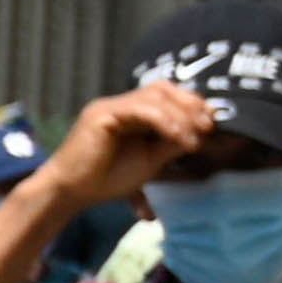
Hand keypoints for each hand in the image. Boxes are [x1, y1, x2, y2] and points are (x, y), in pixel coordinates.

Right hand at [36, 80, 217, 211]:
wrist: (70, 193)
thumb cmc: (104, 180)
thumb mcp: (150, 161)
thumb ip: (172, 145)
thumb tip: (200, 134)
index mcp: (130, 113)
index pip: (166, 96)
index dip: (191, 104)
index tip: (211, 124)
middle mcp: (119, 104)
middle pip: (162, 89)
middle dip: (190, 105)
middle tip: (207, 126)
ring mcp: (109, 107)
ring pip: (154, 97)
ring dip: (180, 115)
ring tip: (192, 138)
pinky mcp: (101, 115)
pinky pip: (140, 109)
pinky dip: (163, 120)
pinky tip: (176, 137)